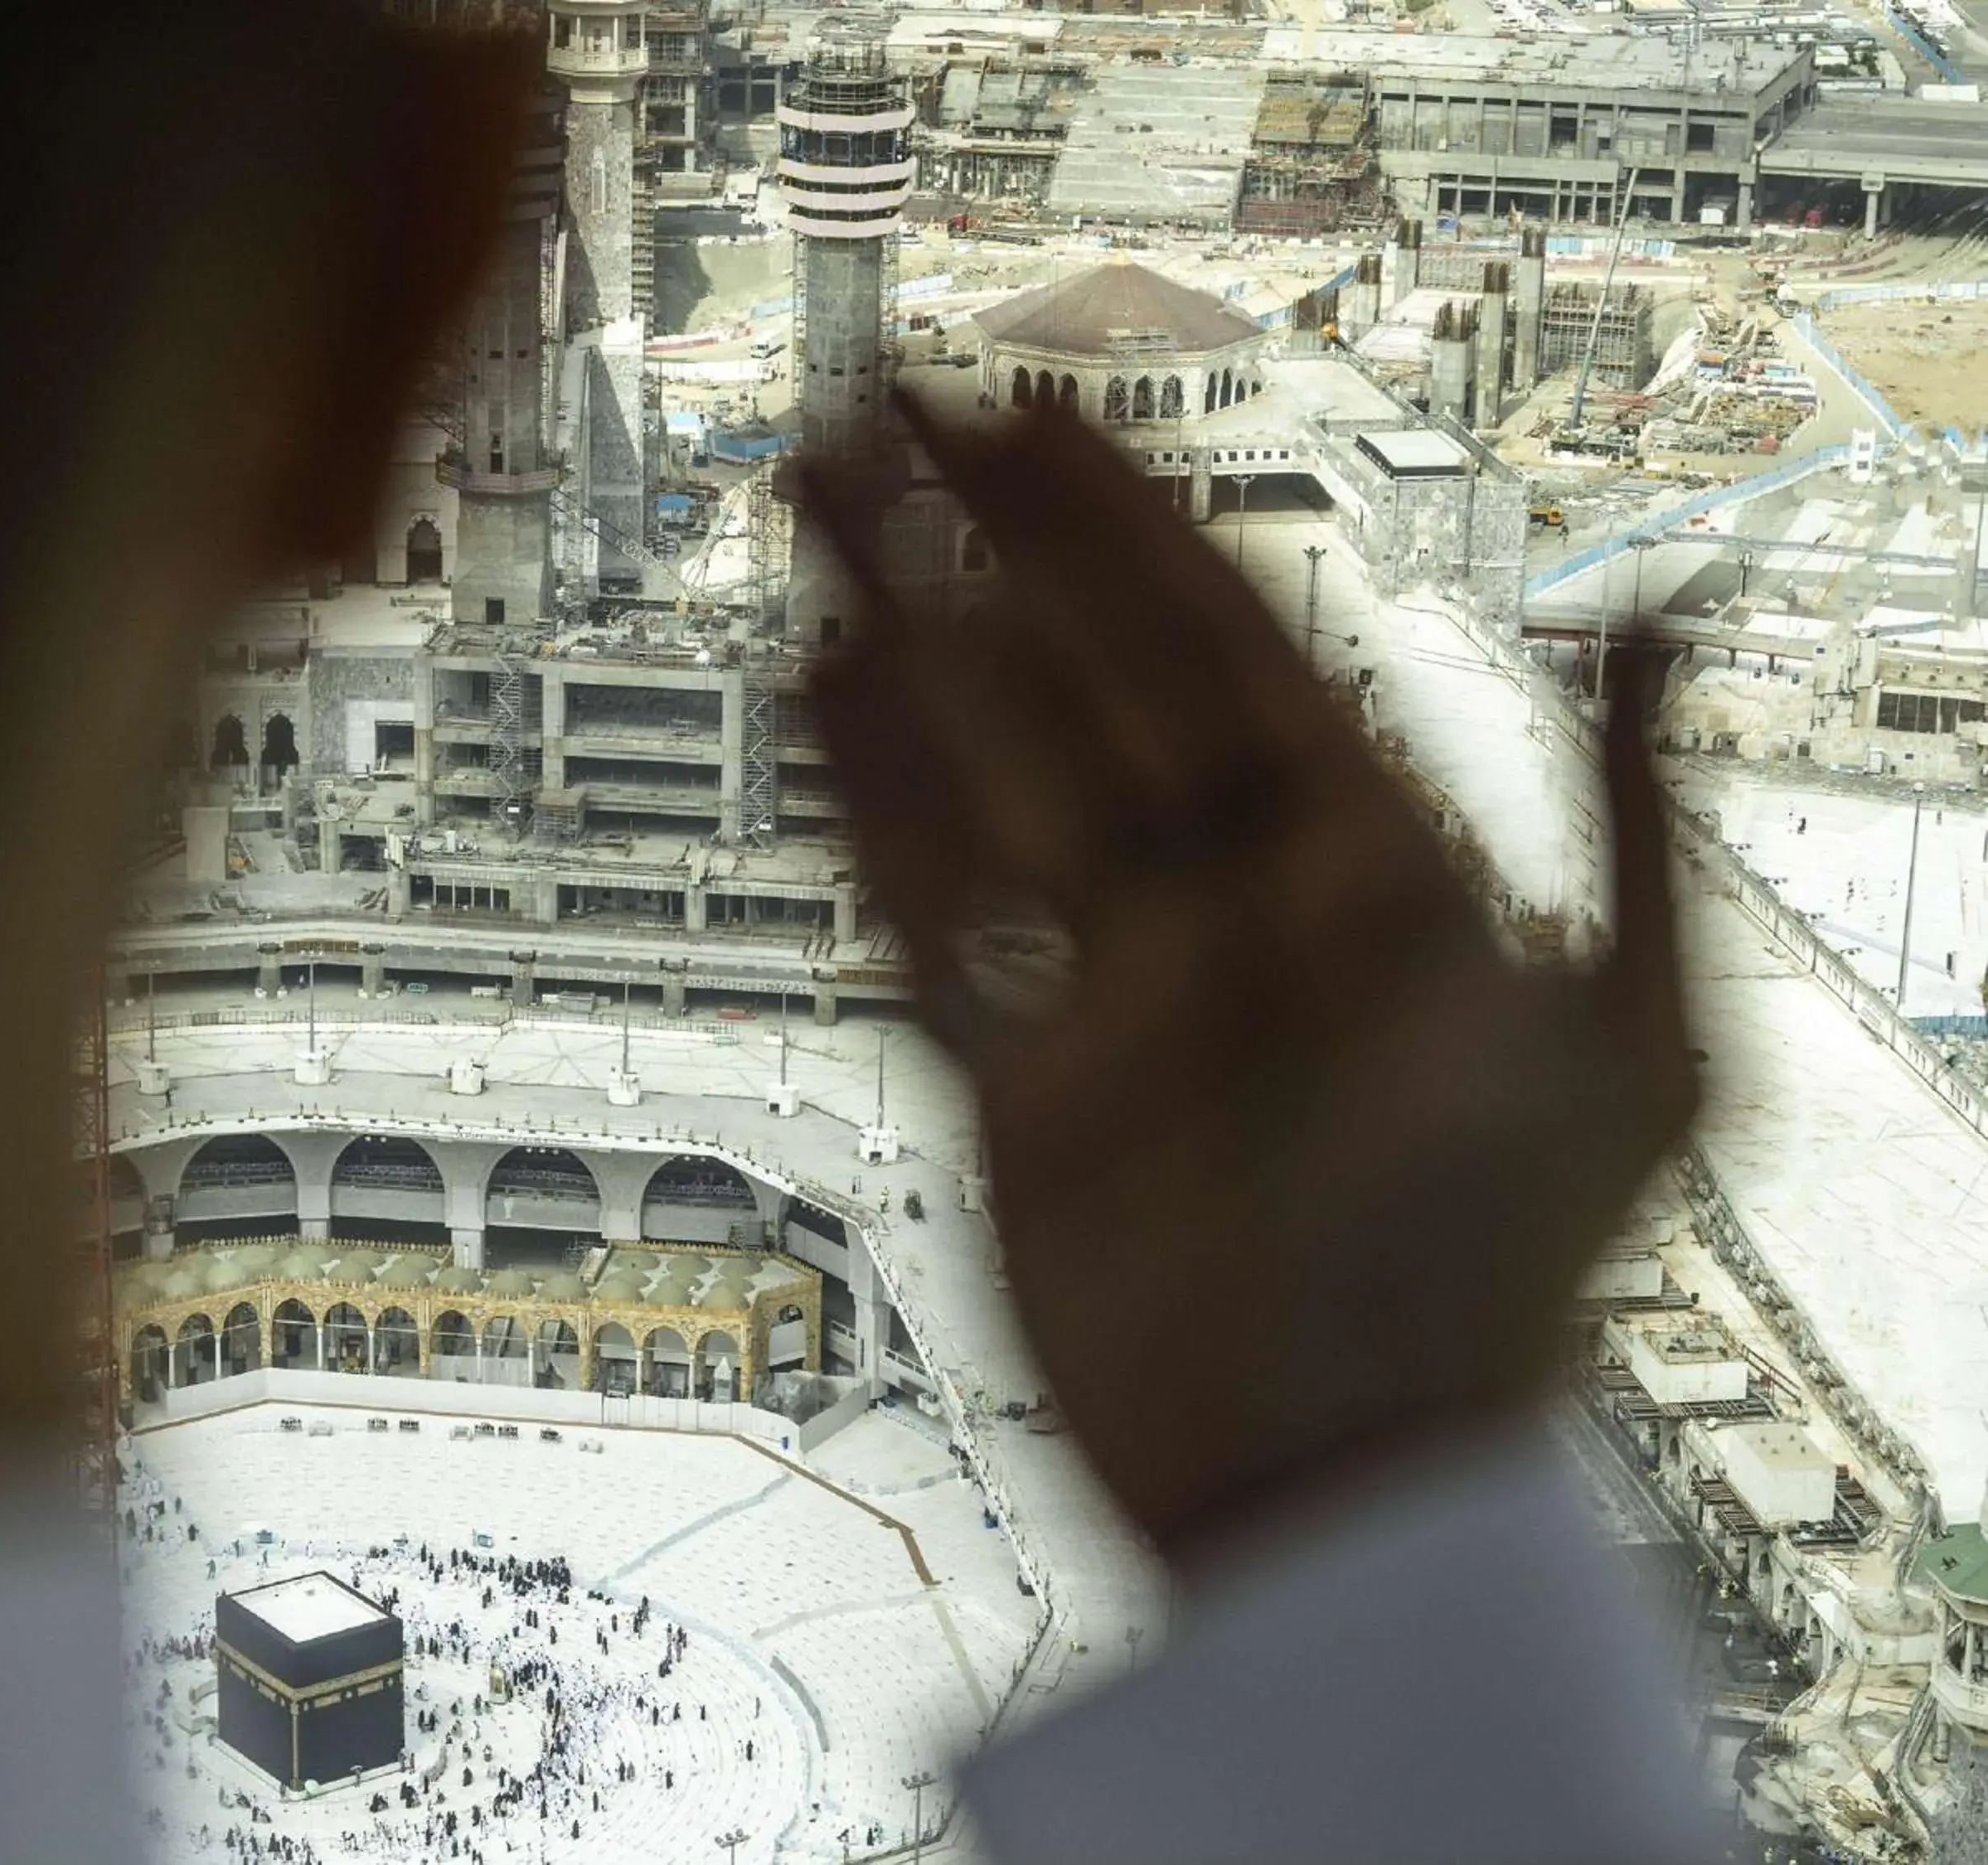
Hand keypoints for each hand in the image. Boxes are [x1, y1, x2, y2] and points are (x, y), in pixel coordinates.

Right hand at [806, 394, 1695, 1564]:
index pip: (1221, 644)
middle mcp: (1230, 907)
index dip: (1117, 520)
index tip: (1026, 411)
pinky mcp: (1021, 1084)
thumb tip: (1668, 604)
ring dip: (901, 640)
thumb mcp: (1629, 1039)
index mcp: (1369, 865)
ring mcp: (1115, 989)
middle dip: (976, 545)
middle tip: (872, 419)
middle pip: (1078, 679)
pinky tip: (818, 696)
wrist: (1343, 1493)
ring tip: (815, 519)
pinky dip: (870, 808)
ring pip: (986, 773)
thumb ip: (1635, 812)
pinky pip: (928, 917)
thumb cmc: (1506, 1276)